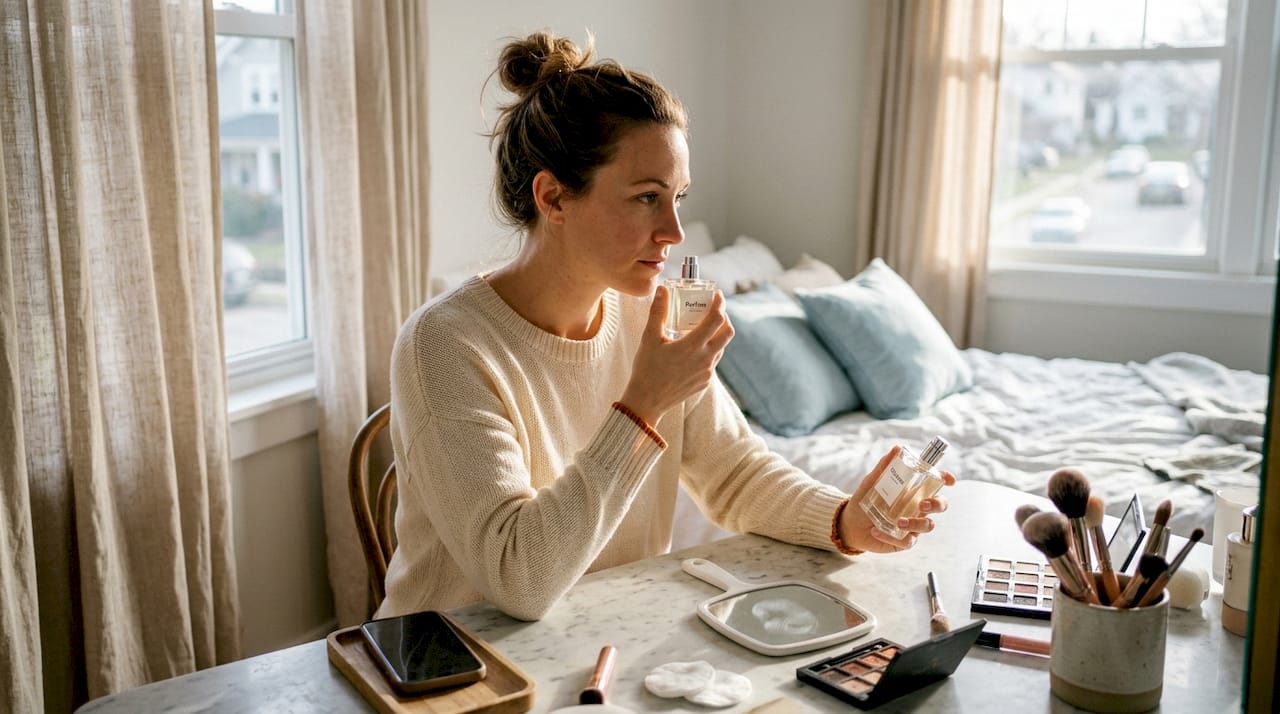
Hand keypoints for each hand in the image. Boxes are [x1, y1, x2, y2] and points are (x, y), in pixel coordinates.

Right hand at [618, 285, 733, 424]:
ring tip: (702, 328)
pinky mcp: (705, 382)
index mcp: (692, 346)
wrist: (647, 401)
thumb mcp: (649, 337)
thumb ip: (657, 312)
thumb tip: (662, 290)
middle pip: (728, 332)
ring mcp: (707, 372)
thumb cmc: (646, 368)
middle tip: (713, 310)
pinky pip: (713, 361)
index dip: (720, 303)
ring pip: (721, 347)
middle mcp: (705, 359)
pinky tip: (694, 349)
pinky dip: (709, 350)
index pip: (717, 319)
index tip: (717, 294)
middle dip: (724, 318)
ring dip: (717, 334)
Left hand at [837, 447, 955, 552]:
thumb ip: (885, 466)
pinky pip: (907, 542)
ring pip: (928, 526)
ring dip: (915, 524)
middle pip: (940, 505)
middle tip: (921, 504)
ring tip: (898, 522)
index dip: (946, 480)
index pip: (936, 483)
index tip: (949, 479)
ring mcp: (913, 525)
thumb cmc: (866, 500)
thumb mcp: (872, 482)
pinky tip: (876, 531)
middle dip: (936, 504)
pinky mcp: (903, 540)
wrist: (850, 523)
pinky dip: (890, 536)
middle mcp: (917, 507)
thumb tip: (898, 448)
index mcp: (914, 490)